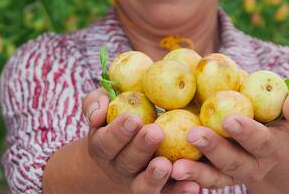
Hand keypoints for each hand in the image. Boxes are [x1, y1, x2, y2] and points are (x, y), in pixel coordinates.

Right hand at [83, 88, 200, 193]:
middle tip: (156, 132)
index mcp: (103, 147)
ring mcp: (139, 181)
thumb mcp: (103, 104)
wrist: (129, 144)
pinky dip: (179, 191)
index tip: (133, 118)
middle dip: (141, 148)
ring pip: (144, 186)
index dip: (118, 132)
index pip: (106, 142)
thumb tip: (97, 114)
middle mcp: (119, 168)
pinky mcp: (160, 189)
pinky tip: (193, 186)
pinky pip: (168, 193)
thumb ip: (95, 103)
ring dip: (154, 177)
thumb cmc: (117, 115)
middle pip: (127, 163)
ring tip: (166, 164)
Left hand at [170, 89, 288, 188]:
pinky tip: (169, 171)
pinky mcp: (216, 178)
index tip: (229, 120)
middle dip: (215, 149)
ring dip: (196, 172)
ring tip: (175, 166)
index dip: (247, 132)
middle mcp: (255, 164)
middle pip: (234, 161)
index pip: (261, 140)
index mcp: (273, 144)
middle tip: (194, 135)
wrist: (262, 130)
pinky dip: (186, 178)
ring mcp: (234, 173)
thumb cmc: (273, 109)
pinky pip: (201, 181)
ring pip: (215, 177)